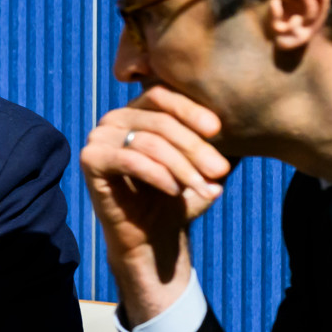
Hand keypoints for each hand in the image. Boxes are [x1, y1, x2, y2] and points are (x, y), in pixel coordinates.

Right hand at [79, 87, 230, 324]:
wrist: (153, 235)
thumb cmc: (178, 196)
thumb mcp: (201, 164)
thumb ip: (213, 140)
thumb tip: (241, 121)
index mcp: (138, 110)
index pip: (162, 95)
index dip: (190, 110)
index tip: (217, 130)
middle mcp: (114, 119)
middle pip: (160, 121)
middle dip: (194, 147)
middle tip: (220, 170)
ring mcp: (98, 138)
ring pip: (148, 142)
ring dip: (182, 167)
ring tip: (204, 187)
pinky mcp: (90, 160)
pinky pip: (129, 160)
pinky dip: (157, 175)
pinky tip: (175, 190)